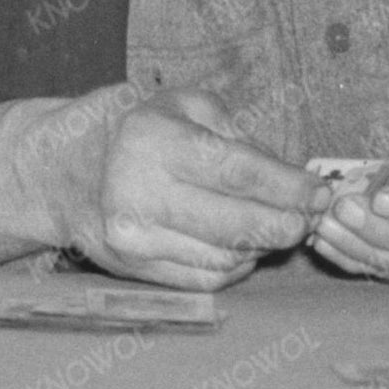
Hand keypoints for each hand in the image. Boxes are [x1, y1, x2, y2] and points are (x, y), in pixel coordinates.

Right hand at [0, 86, 322, 288]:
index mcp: (154, 142)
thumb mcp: (186, 108)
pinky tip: (242, 246)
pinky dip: (235, 266)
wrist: (68, 171)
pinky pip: (206, 281)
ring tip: (276, 226)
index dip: (288, 188)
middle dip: (286, 224)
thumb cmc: (142, 131)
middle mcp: (138, 194)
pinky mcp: (136, 271)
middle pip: (237, 225)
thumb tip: (297, 180)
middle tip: (309, 217)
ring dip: (263, 246)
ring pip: (227, 259)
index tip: (320, 193)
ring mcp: (134, 239)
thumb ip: (242, 137)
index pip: (238, 173)